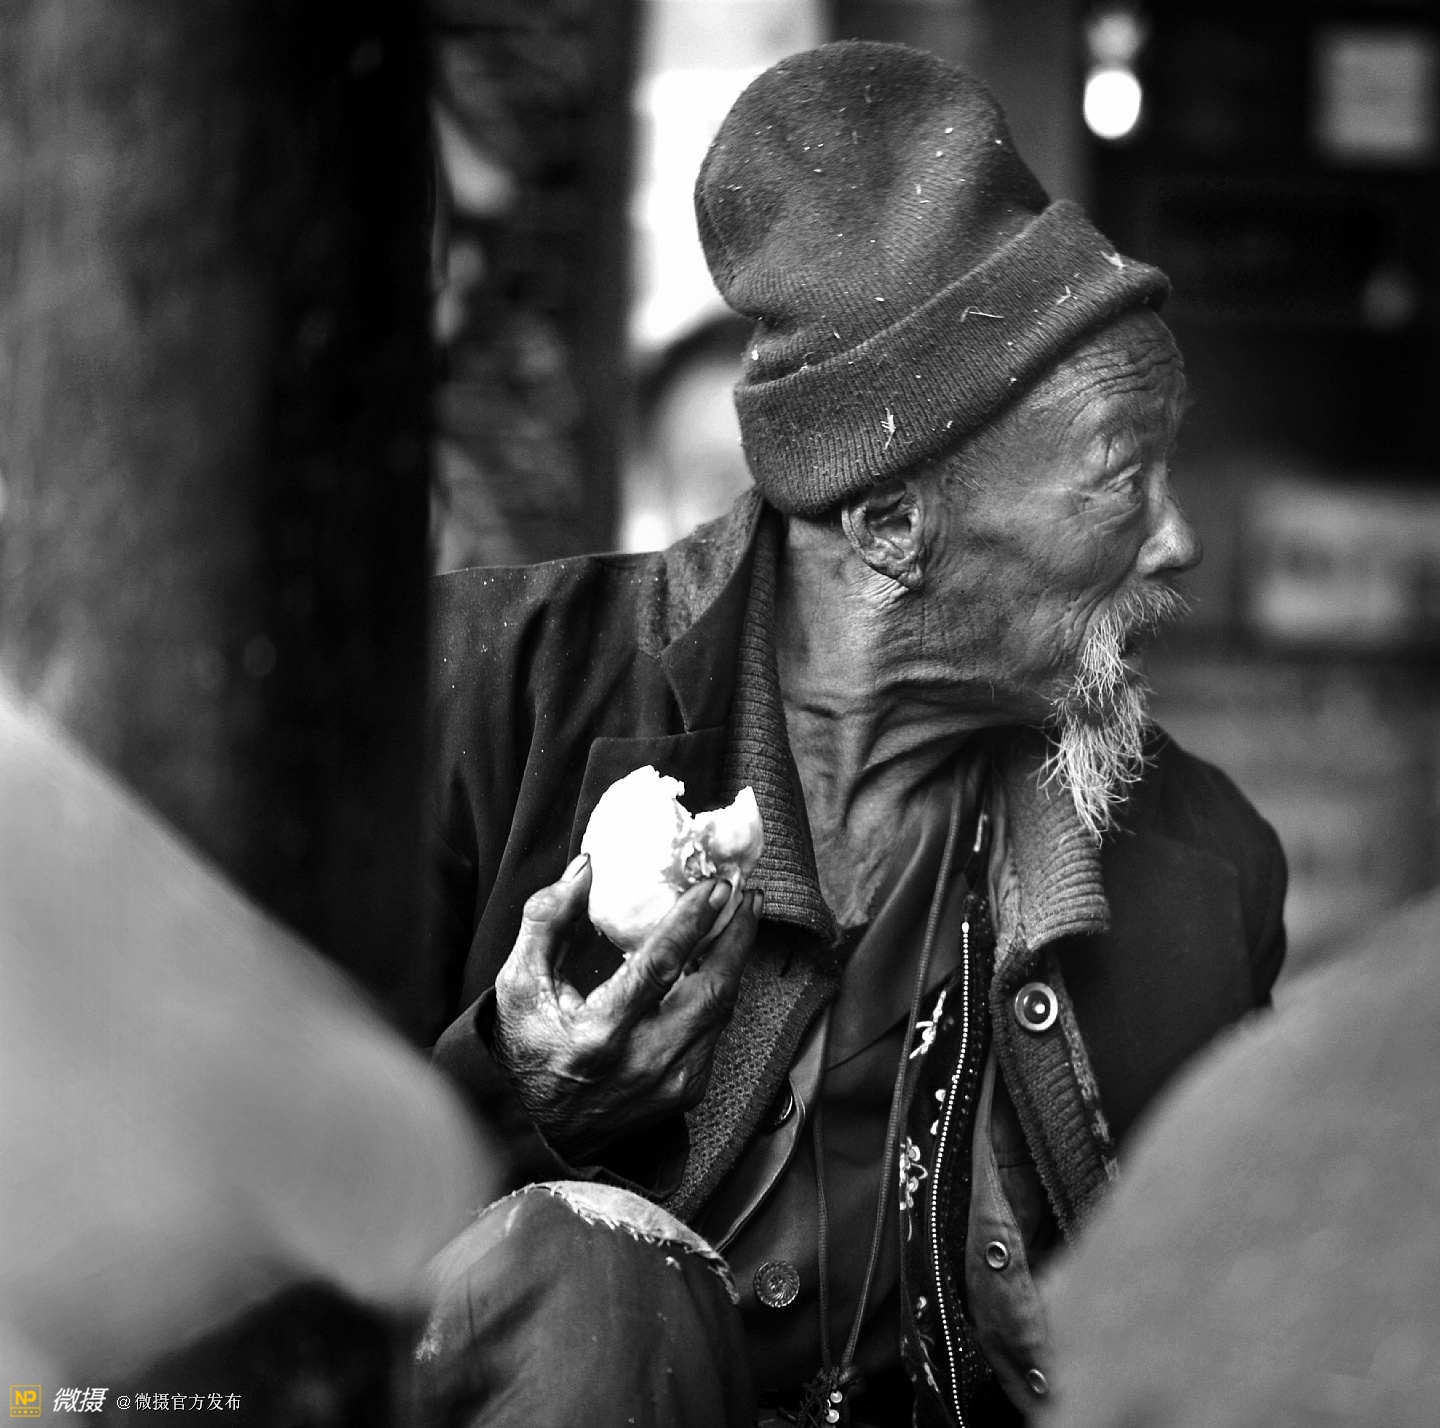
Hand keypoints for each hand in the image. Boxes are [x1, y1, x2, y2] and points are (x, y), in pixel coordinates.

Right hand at [492, 854, 761, 1160]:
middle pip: (711, 992)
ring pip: (722, 1011)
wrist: (535, 1128)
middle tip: (748, 894)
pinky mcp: (686, 1091)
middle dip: (736, 937)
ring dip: (736, 960)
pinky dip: (722, 991)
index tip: (714, 885)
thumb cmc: (527, 1046)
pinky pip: (715, 1031)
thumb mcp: (519, 983)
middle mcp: (644, 1063)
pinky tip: (721, 960)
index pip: (660, 968)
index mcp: (599, 1036)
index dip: (692, 922)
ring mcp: (671, 1083)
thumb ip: (547, 920)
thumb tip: (586, 868)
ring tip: (742, 917)